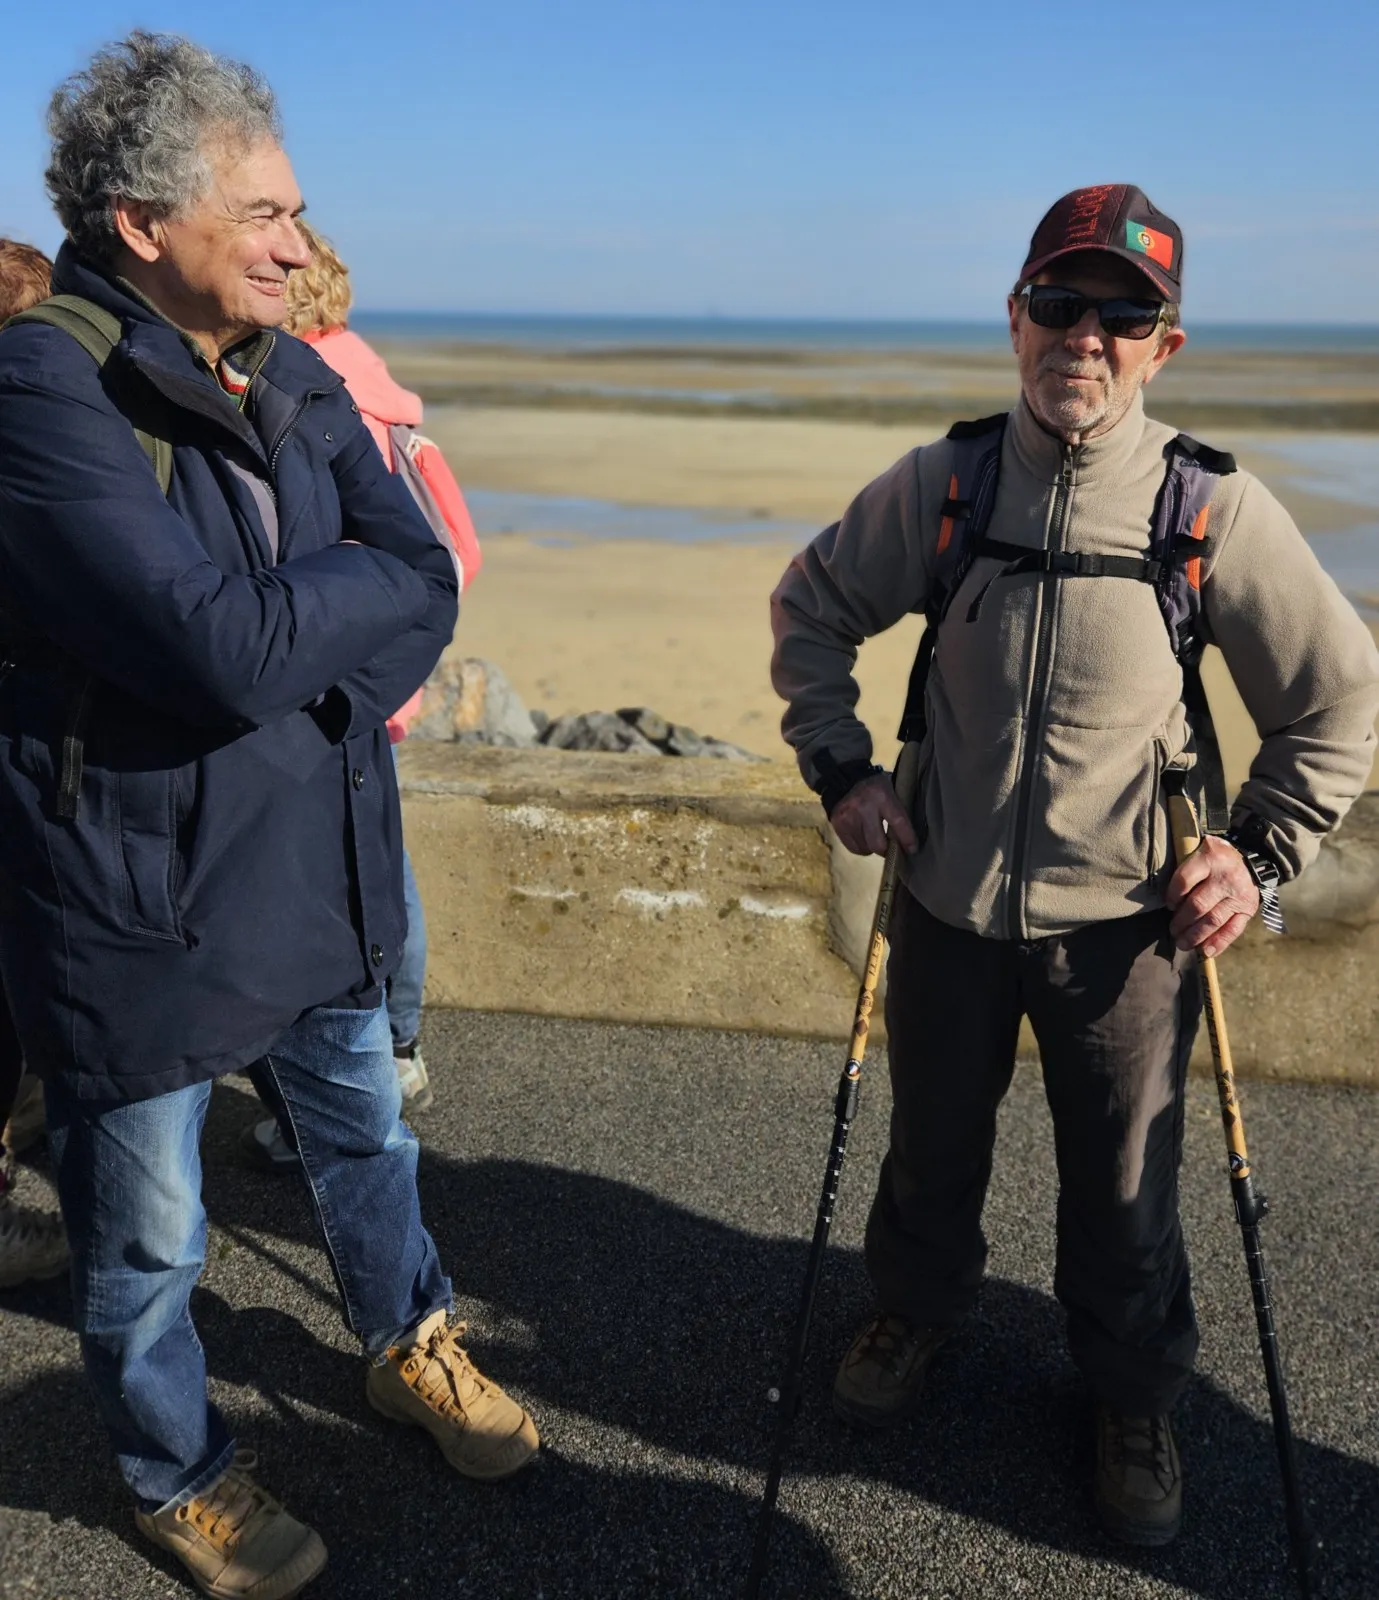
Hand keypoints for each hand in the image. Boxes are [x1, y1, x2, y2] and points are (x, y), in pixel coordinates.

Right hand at [829, 773, 918, 857]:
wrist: (844, 778)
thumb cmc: (875, 786)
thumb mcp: (891, 790)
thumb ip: (899, 810)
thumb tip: (909, 839)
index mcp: (882, 796)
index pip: (898, 822)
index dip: (907, 839)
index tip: (912, 849)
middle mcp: (863, 807)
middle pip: (878, 843)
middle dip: (887, 849)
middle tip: (891, 847)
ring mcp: (848, 817)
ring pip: (865, 848)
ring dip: (873, 847)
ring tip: (875, 838)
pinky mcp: (837, 824)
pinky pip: (853, 848)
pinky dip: (861, 847)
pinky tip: (864, 838)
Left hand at [1166, 835, 1259, 957]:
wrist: (1249, 861)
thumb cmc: (1214, 859)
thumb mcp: (1199, 852)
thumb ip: (1186, 870)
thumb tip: (1169, 902)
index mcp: (1209, 858)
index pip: (1184, 880)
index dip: (1173, 896)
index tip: (1169, 905)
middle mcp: (1226, 876)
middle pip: (1198, 905)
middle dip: (1181, 922)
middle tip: (1173, 931)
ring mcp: (1239, 895)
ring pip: (1213, 920)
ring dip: (1195, 935)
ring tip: (1183, 943)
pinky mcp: (1249, 909)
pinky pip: (1233, 929)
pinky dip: (1218, 943)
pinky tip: (1206, 952)